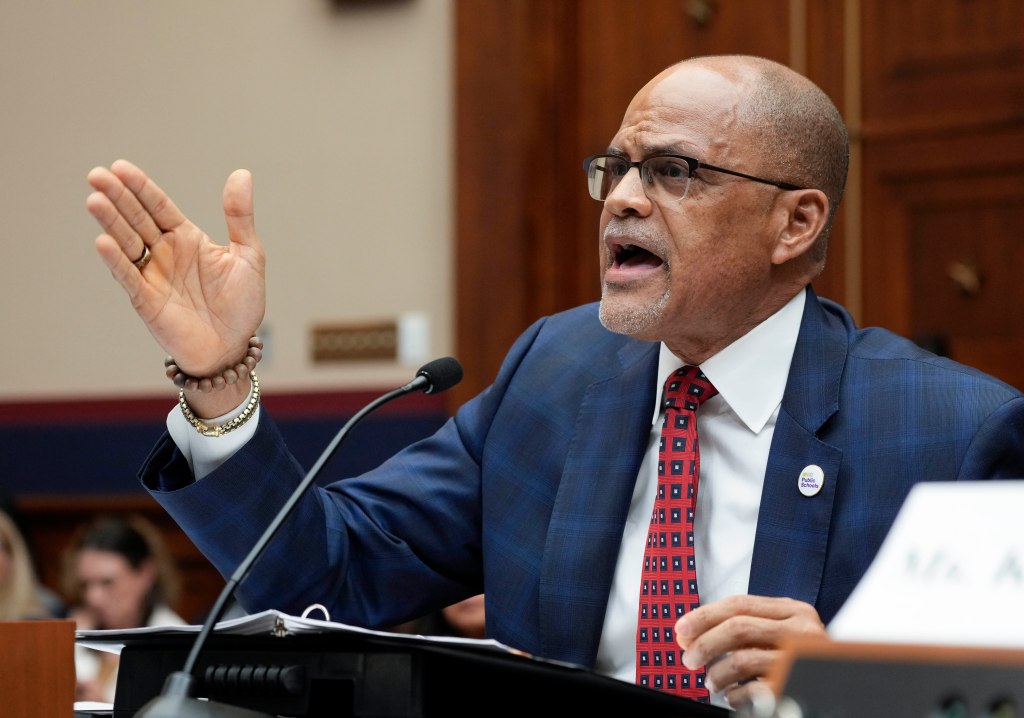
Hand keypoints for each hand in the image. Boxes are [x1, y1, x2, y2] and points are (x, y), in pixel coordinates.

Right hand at [86, 160, 265, 412]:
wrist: (234, 347)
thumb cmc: (242, 303)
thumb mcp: (248, 255)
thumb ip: (240, 216)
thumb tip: (241, 173)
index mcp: (186, 238)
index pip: (159, 206)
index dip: (141, 188)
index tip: (120, 167)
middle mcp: (165, 253)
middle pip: (137, 219)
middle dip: (118, 197)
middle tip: (96, 175)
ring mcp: (153, 276)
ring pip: (127, 243)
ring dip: (111, 223)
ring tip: (95, 200)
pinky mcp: (147, 301)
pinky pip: (129, 277)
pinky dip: (117, 260)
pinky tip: (103, 241)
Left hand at [675, 595, 825, 706]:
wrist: (839, 687)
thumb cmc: (801, 658)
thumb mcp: (780, 633)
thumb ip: (741, 628)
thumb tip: (689, 633)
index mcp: (794, 611)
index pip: (739, 604)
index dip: (704, 615)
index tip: (681, 629)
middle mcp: (801, 631)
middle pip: (737, 628)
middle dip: (704, 643)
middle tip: (688, 659)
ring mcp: (801, 659)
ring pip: (742, 659)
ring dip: (716, 673)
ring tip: (712, 682)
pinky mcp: (796, 685)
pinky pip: (753, 690)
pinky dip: (735, 695)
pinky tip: (734, 696)